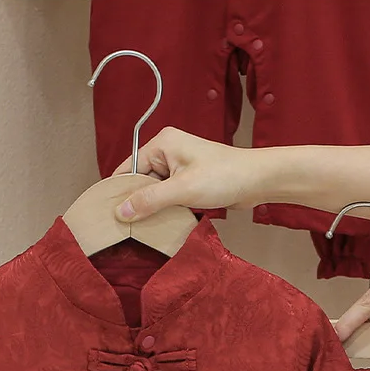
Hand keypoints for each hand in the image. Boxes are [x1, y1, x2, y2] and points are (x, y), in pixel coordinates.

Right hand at [112, 128, 262, 221]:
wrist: (258, 181)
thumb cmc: (225, 176)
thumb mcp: (182, 189)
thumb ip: (149, 200)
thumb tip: (121, 211)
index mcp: (162, 144)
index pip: (129, 168)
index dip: (120, 191)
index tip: (110, 214)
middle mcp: (168, 152)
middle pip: (141, 180)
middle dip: (137, 202)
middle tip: (128, 226)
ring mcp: (180, 167)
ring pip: (155, 191)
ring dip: (153, 208)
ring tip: (145, 227)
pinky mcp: (190, 180)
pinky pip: (169, 196)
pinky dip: (166, 209)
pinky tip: (163, 223)